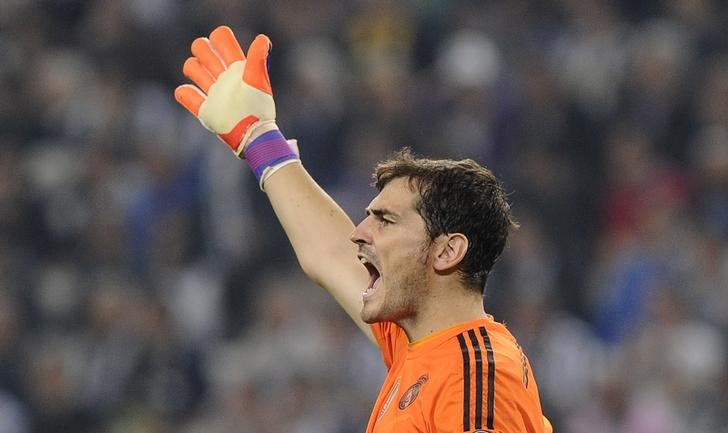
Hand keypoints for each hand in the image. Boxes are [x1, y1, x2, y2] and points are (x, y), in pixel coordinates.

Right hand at [174, 26, 274, 156]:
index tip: (221, 48)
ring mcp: (214, 93)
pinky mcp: (206, 110)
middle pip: (203, 51)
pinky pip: (186, 96)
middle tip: (212, 65)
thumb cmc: (257, 108)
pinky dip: (184, 93)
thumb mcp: (258, 81)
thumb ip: (258, 59)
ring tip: (206, 82)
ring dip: (193, 69)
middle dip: (201, 50)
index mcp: (237, 68)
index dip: (218, 39)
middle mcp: (224, 77)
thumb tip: (262, 39)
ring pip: (193, 69)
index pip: (222, 40)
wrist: (251, 135)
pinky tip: (189, 93)